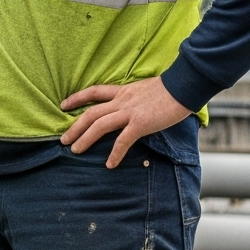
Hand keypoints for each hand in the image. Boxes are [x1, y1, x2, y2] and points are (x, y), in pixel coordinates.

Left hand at [59, 77, 190, 167]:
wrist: (185, 85)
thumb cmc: (172, 89)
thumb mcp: (146, 89)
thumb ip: (135, 98)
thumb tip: (133, 107)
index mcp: (123, 91)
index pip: (94, 92)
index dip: (77, 98)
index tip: (64, 105)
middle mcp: (122, 101)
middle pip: (91, 113)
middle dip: (75, 127)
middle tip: (63, 139)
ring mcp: (130, 112)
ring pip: (99, 125)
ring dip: (85, 139)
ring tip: (75, 151)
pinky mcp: (141, 123)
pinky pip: (123, 140)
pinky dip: (115, 153)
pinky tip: (109, 164)